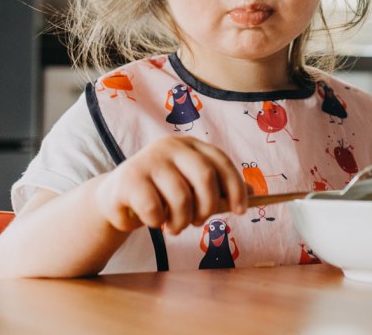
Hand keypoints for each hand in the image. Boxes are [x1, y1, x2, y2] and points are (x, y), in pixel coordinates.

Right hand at [93, 135, 247, 234]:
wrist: (116, 199)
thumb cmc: (161, 194)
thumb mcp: (191, 188)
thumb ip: (219, 189)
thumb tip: (255, 194)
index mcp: (190, 145)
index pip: (221, 162)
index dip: (235, 188)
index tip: (241, 211)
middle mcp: (171, 146)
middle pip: (205, 177)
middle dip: (208, 207)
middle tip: (199, 222)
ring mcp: (149, 159)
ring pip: (181, 198)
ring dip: (182, 222)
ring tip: (175, 227)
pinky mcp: (129, 178)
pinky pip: (155, 208)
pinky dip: (159, 222)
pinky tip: (154, 221)